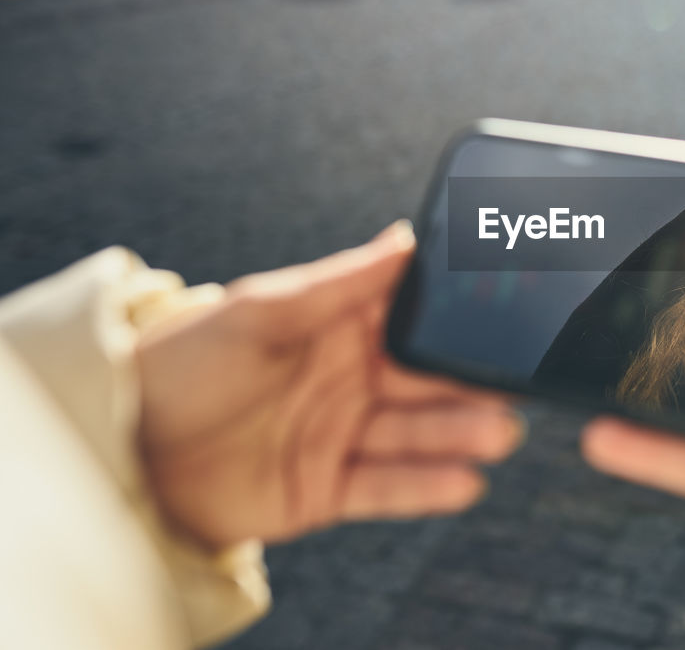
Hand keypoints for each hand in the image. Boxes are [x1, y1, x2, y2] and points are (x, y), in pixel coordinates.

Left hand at [135, 222, 523, 549]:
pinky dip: (427, 487)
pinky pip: (388, 489)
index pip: (413, 317)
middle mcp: (352, 380)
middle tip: (518, 381)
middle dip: (473, 381)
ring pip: (417, 434)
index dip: (459, 315)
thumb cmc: (181, 364)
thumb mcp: (259, 310)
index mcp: (339, 328)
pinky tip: (465, 482)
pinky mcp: (329, 490)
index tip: (507, 309)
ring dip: (460, 433)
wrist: (122, 451)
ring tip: (499, 432)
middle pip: (428, 379)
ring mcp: (344, 436)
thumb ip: (338, 283)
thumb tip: (405, 237)